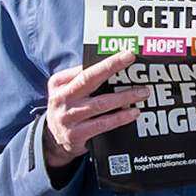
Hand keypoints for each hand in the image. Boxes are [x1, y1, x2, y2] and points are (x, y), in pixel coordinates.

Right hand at [43, 48, 148, 167]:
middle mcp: (61, 98)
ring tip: (143, 92)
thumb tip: (115, 67)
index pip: (85, 68)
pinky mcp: (76, 134)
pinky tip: (134, 112)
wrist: (53, 141)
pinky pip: (103, 124)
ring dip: (124, 97)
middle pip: (88, 79)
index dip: (107, 61)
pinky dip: (120, 117)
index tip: (127, 54)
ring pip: (100, 103)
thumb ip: (84, 80)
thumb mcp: (68, 92)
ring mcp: (68, 117)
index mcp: (59, 83)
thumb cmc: (69, 109)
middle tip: (132, 60)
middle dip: (111, 67)